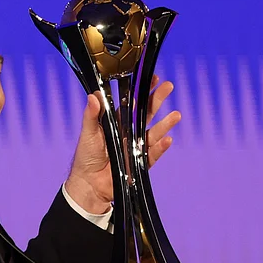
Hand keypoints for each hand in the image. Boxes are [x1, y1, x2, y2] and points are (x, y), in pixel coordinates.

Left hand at [64, 76, 181, 213]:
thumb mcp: (88, 132)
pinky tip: (167, 139)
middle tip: (168, 86)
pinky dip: (160, 148)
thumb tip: (94, 95)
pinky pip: (152, 155)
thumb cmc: (85, 157)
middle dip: (157, 100)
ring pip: (153, 134)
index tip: (150, 78)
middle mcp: (128, 133)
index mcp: (116, 123)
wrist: (88, 184)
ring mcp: (135, 148)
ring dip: (165, 124)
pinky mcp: (139, 164)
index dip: (140, 91)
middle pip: (146, 114)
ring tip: (176, 115)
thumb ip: (91, 115)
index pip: (131, 104)